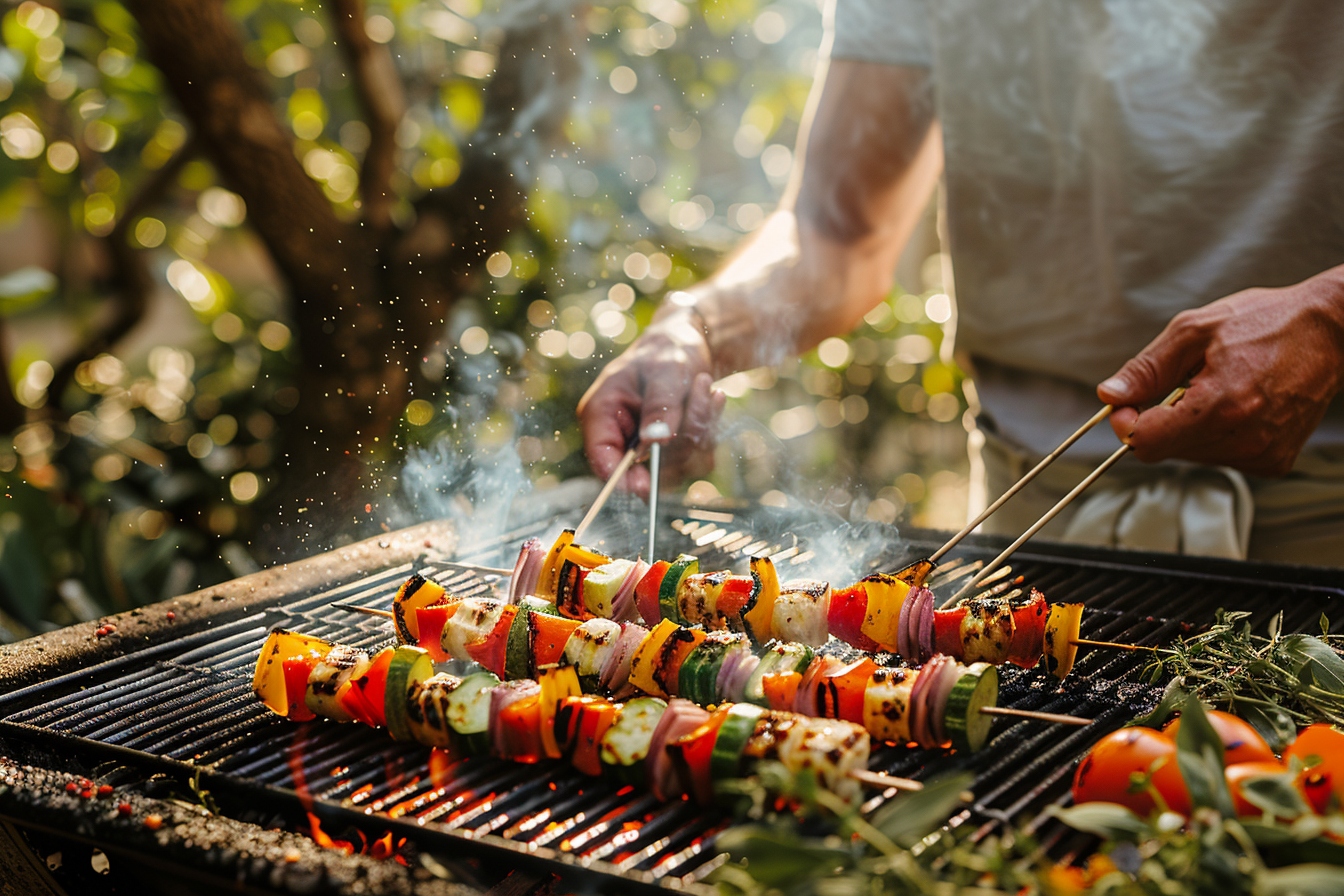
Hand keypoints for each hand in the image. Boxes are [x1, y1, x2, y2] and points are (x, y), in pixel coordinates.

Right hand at [577, 310, 725, 497]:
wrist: (688, 343)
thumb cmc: (667, 350)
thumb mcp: (665, 371)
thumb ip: (660, 407)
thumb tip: (656, 443)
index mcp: (601, 413)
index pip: (601, 458)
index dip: (622, 478)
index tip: (649, 484)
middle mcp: (620, 434)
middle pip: (646, 469)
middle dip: (682, 439)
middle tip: (701, 395)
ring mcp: (646, 445)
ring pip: (677, 467)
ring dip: (699, 429)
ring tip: (705, 388)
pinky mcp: (671, 449)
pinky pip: (695, 459)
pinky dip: (708, 431)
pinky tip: (711, 399)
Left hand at [1098, 273, 1343, 475]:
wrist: (1331, 331)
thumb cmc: (1264, 322)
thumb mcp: (1194, 331)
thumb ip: (1147, 368)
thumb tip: (1110, 395)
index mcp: (1220, 406)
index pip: (1145, 442)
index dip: (1126, 423)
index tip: (1128, 403)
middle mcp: (1244, 439)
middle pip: (1165, 450)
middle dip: (1159, 420)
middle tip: (1183, 383)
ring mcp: (1263, 455)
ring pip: (1191, 455)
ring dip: (1188, 427)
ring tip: (1218, 388)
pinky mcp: (1275, 462)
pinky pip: (1221, 456)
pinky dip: (1216, 434)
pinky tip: (1238, 404)